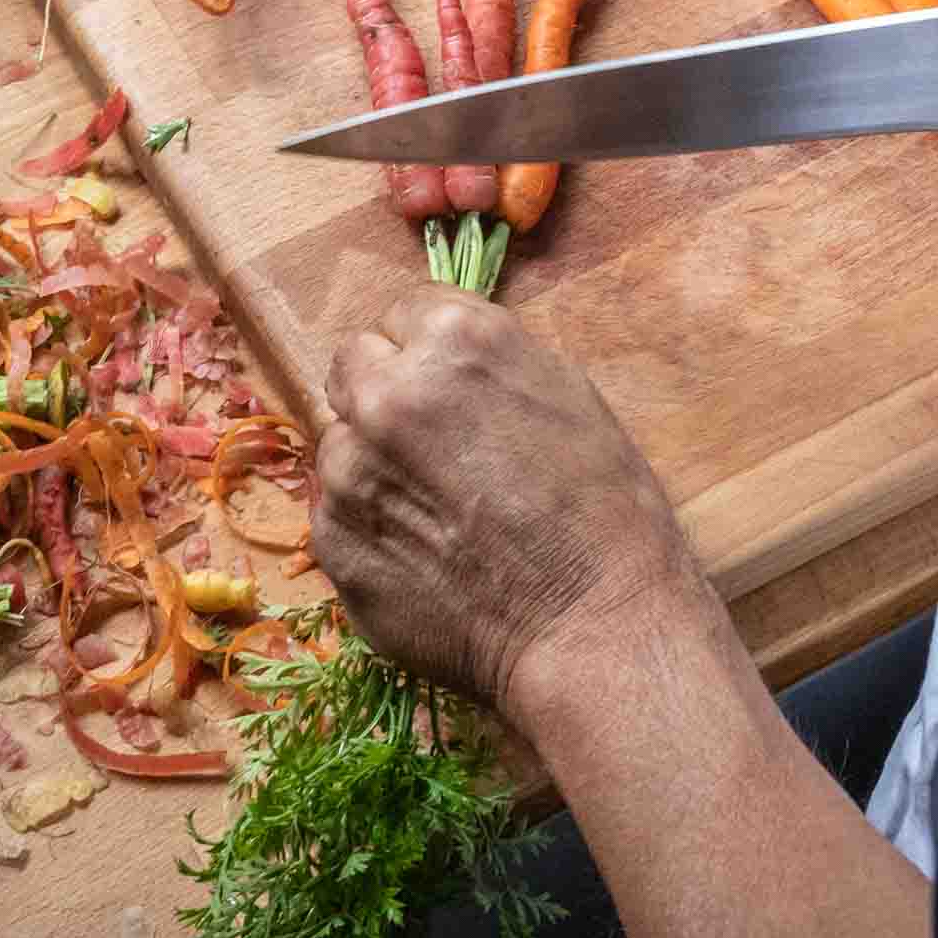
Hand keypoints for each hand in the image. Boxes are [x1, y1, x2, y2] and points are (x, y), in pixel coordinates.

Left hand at [316, 292, 700, 721]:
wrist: (593, 622)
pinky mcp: (333, 540)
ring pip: (338, 444)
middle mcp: (385, 393)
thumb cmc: (604, 507)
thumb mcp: (562, 391)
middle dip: (384, 393)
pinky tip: (424, 553)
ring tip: (437, 511)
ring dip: (372, 464)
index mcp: (451, 340)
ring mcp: (348, 470)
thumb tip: (432, 357)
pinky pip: (335, 512)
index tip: (453, 392)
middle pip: (352, 366)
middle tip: (432, 446)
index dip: (428, 354)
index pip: (401, 315)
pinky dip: (368, 525)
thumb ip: (481, 361)